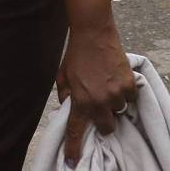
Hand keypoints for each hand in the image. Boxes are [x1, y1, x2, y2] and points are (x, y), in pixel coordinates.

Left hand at [57, 22, 137, 166]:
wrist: (93, 34)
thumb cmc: (75, 55)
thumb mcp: (62, 77)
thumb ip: (66, 96)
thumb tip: (68, 110)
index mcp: (80, 101)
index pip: (77, 130)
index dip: (73, 148)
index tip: (71, 161)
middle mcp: (100, 101)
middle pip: (107, 127)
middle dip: (103, 121)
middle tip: (98, 107)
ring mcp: (117, 94)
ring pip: (119, 110)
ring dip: (113, 103)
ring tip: (105, 85)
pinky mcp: (130, 85)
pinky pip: (130, 97)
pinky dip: (124, 92)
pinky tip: (115, 79)